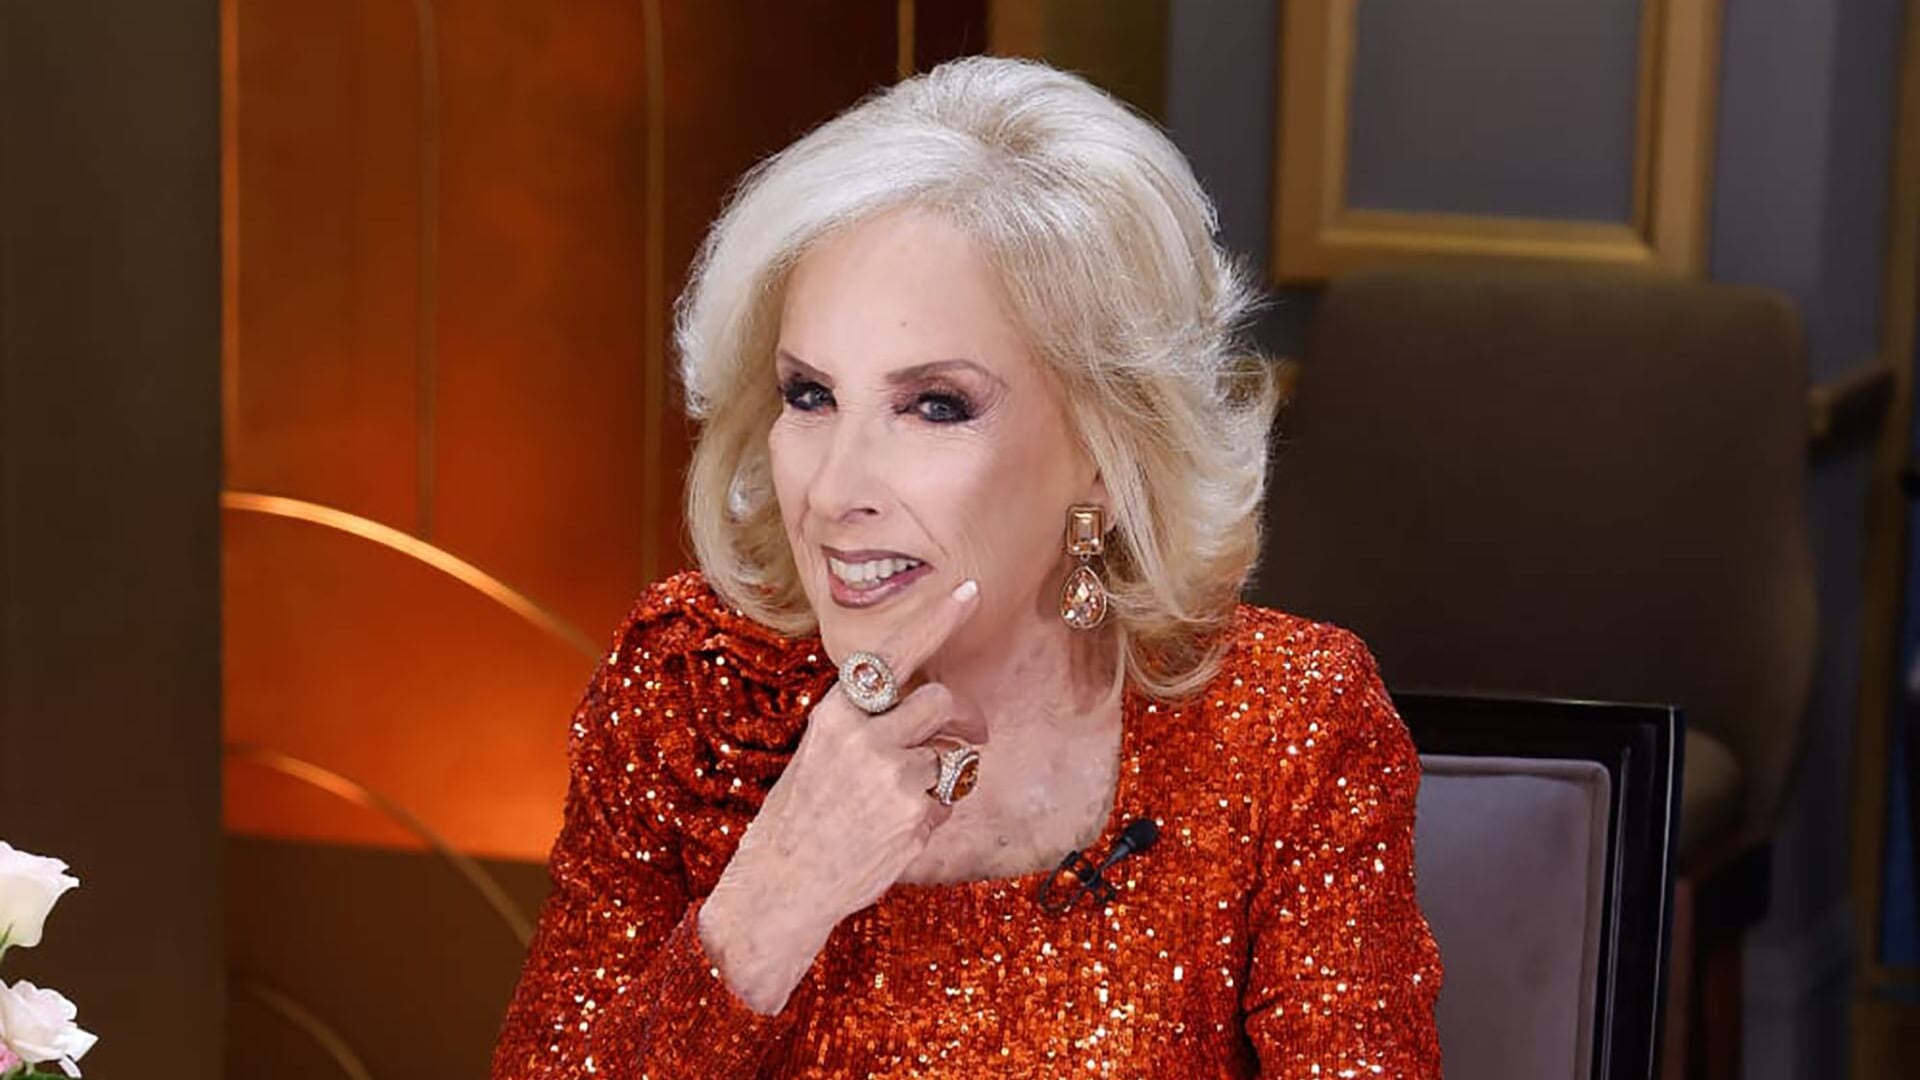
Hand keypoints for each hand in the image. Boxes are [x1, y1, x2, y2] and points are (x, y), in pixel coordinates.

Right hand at [697, 579, 984, 1012]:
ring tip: (903, 802)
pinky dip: (935, 813)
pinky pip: (949, 799)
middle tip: (970, 734)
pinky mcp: (915, 813)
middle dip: (963, 718)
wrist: (783, 885)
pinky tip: (897, 832)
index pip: (895, 654)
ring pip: (952, 754)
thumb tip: (926, 705)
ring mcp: (892, 774)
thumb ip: (867, 724)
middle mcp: (865, 736)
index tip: (971, 592)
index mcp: (837, 713)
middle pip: (943, 700)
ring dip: (944, 773)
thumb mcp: (820, 753)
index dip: (938, 621)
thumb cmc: (801, 818)